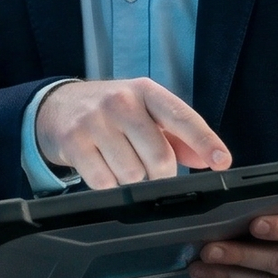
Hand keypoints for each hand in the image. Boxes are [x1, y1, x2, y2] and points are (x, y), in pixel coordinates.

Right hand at [33, 78, 230, 187]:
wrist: (56, 106)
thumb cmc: (110, 112)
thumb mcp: (145, 113)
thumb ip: (178, 136)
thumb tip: (206, 158)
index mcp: (146, 92)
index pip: (182, 117)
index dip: (205, 141)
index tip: (221, 162)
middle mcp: (121, 102)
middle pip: (159, 158)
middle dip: (161, 176)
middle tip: (152, 173)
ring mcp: (95, 121)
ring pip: (132, 175)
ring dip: (132, 182)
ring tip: (121, 165)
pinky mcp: (74, 142)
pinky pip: (104, 182)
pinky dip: (108, 185)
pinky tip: (103, 169)